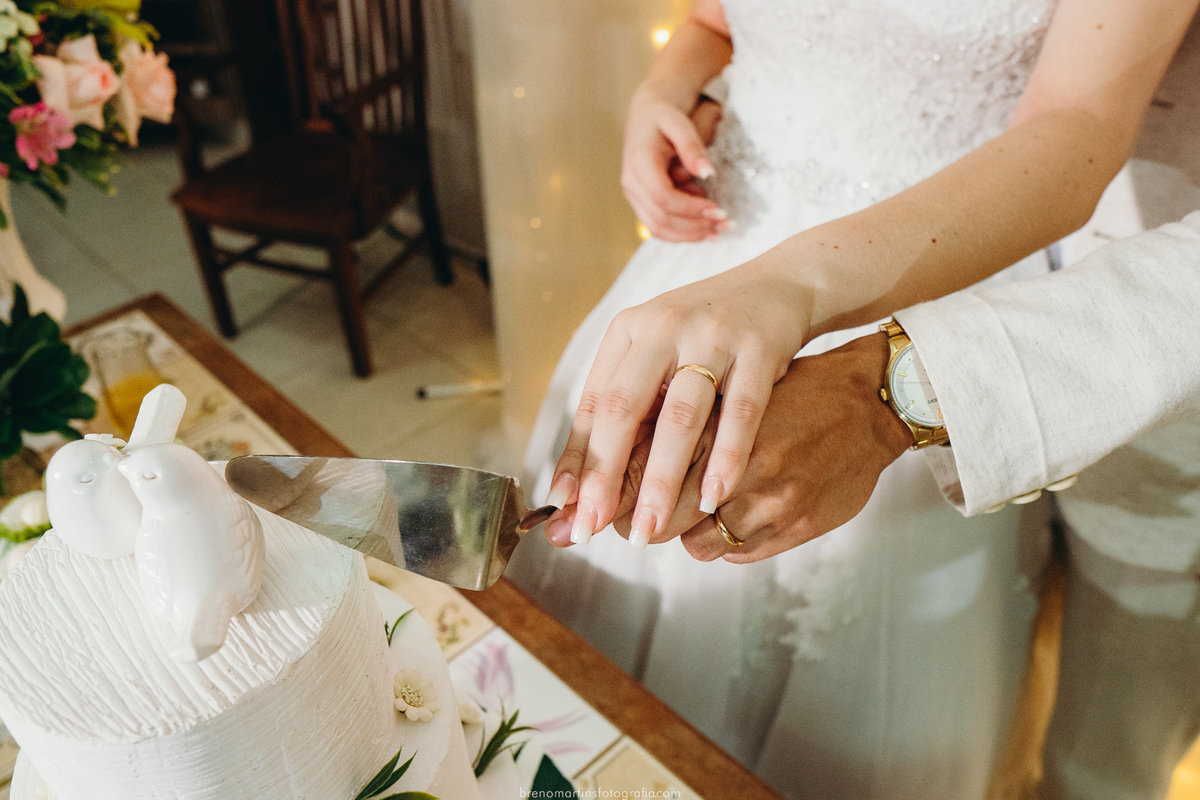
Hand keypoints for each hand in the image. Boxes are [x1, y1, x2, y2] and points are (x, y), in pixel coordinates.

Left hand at [547, 334, 912, 561]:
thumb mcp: (655, 355)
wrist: (778, 286)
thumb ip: (621, 409)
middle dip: (608, 474)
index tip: (563, 507)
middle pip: (625, 409)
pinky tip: (714, 497)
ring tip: (651, 528)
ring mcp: (713, 336)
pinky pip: (741, 412)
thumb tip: (576, 483)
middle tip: (596, 527)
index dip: (578, 458)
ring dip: (663, 478)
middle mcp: (664, 328)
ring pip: (680, 417)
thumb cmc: (705, 335)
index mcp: (630, 331)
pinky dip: (726, 458)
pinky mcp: (759, 349)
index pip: (594, 403)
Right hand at [621, 89, 727, 241]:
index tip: (718, 209)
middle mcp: (631, 183)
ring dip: (689, 235)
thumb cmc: (663, 118)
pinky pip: (658, 228)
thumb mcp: (679, 123)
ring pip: (658, 229)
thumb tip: (708, 173)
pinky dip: (682, 234)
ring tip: (718, 232)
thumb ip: (692, 147)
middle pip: (661, 218)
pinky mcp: (641, 204)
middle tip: (726, 224)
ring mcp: (634, 196)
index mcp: (639, 162)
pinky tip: (705, 231)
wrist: (645, 118)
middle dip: (695, 226)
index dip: (691, 208)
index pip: (662, 196)